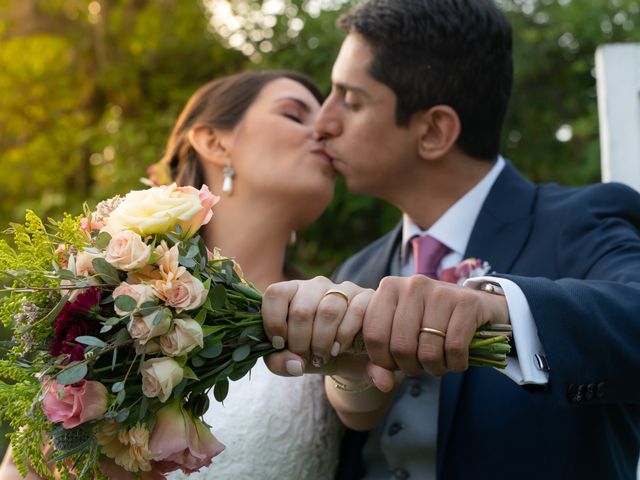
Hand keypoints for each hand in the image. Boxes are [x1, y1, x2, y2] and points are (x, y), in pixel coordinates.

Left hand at [262, 276, 373, 375]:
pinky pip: (355, 312)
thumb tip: (296, 364)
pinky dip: (344, 336)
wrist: (349, 358)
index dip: (273, 322)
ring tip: (322, 356)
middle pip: (301, 310)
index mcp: (292, 292)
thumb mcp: (290, 360)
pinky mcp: (366, 296)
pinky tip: (339, 347)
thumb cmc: (313, 353)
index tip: (280, 344)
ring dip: (322, 342)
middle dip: (300, 342)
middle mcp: (316, 285)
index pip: (275, 293)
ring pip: (327, 311)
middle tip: (305, 357)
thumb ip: (279, 362)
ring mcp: (343, 288)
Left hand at [363, 275, 509, 375]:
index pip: (373, 335)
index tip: (394, 364)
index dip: (382, 360)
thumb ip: (381, 361)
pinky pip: (454, 348)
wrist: (473, 305)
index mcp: (389, 289)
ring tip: (438, 362)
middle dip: (410, 367)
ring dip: (434, 368)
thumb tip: (383, 385)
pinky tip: (456, 359)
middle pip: (401, 346)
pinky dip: (455, 363)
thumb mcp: (399, 334)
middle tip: (420, 365)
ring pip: (428, 350)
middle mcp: (412, 285)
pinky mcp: (467, 302)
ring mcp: (440, 292)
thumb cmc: (428, 322)